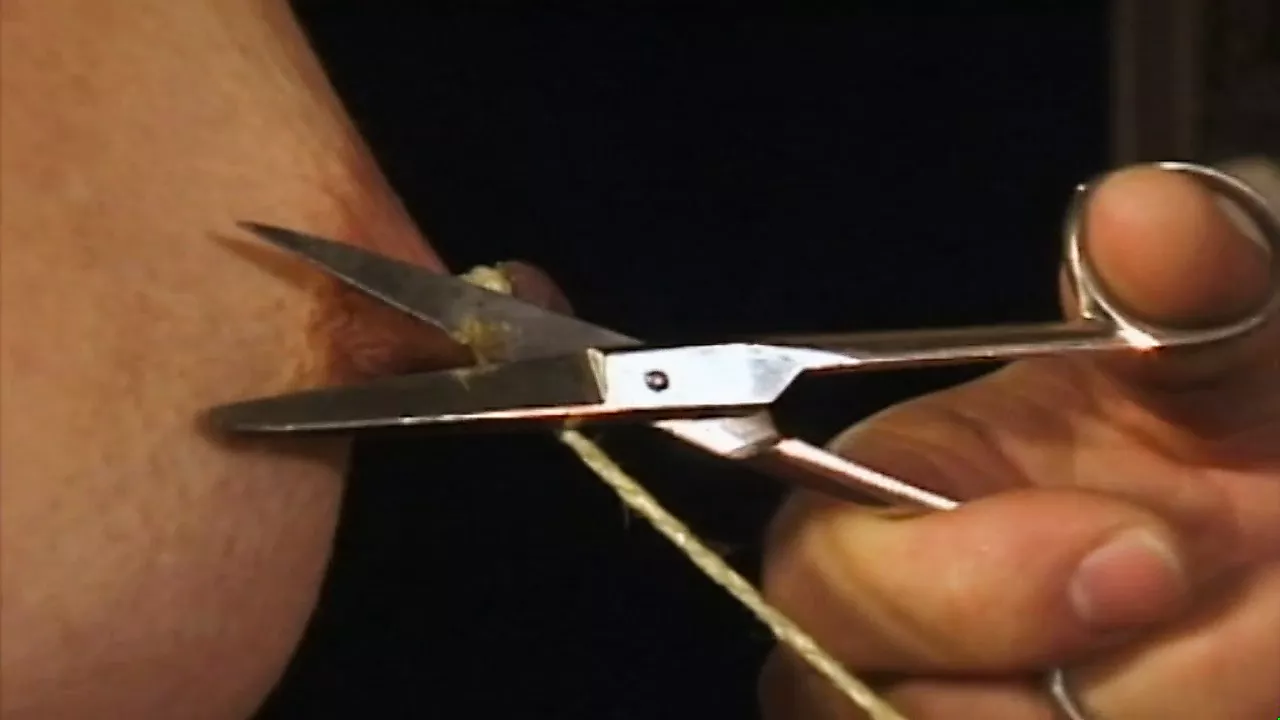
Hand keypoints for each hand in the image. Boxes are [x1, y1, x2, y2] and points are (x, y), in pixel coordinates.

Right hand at [758, 164, 1279, 718]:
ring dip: (1180, 702)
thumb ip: (1184, 279)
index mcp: (880, 507)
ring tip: (1264, 626)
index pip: (822, 581)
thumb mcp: (1221, 339)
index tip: (1141, 555)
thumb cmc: (1225, 408)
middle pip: (898, 716)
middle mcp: (891, 643)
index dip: (955, 589)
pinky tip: (1243, 683)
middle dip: (1108, 676)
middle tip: (1245, 597)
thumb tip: (1137, 213)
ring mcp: (948, 715)